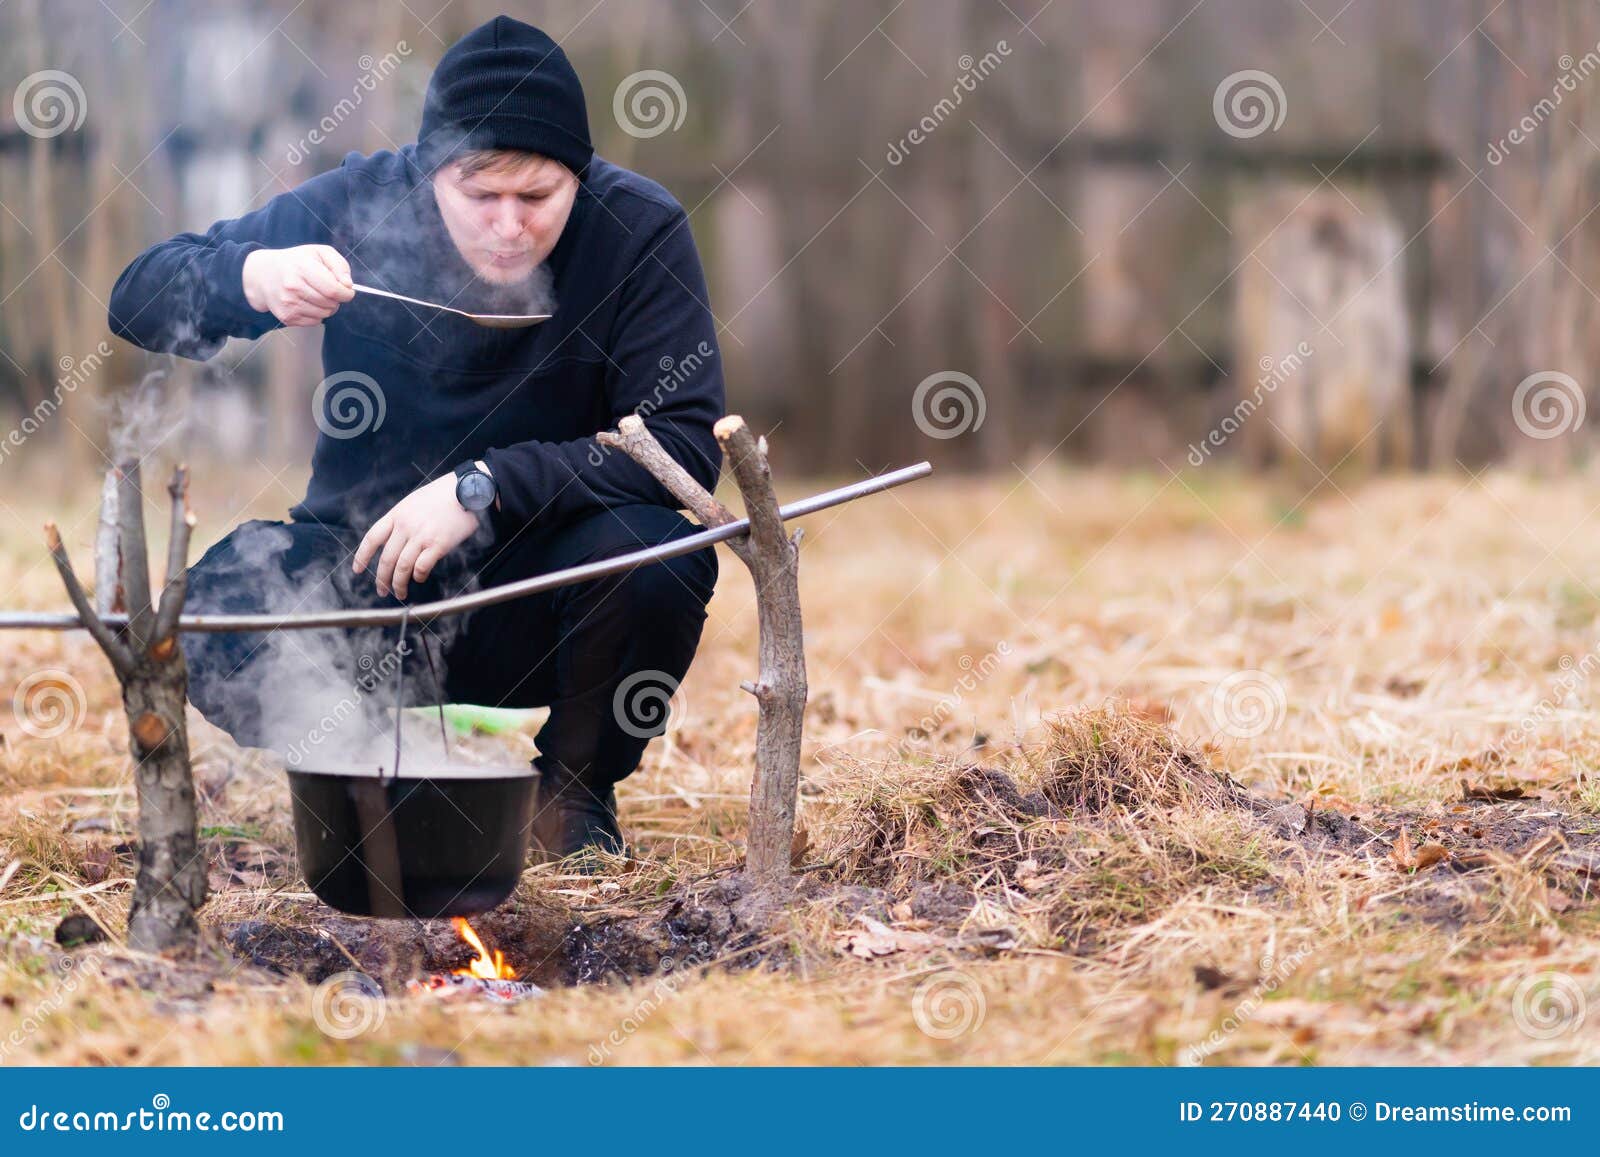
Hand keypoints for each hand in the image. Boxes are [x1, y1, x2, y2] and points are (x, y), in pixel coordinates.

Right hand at [241, 244, 354, 325]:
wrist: (263, 275)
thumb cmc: (296, 262)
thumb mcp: (319, 252)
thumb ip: (339, 265)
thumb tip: (347, 285)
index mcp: (302, 268)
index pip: (334, 290)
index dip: (346, 292)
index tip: (347, 290)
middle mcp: (293, 287)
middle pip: (331, 303)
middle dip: (336, 298)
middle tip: (327, 289)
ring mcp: (288, 304)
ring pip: (325, 314)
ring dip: (327, 306)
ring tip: (315, 294)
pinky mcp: (287, 317)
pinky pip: (315, 321)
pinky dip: (316, 313)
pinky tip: (306, 301)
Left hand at [352, 474, 480, 599]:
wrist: (465, 489)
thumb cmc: (442, 496)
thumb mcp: (414, 502)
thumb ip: (403, 520)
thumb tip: (397, 542)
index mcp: (397, 515)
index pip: (372, 538)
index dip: (362, 556)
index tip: (357, 570)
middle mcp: (405, 526)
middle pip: (386, 559)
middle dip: (381, 579)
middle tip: (381, 591)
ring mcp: (421, 536)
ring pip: (402, 567)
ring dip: (399, 584)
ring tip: (400, 593)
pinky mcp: (438, 544)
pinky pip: (422, 567)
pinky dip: (418, 576)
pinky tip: (419, 578)